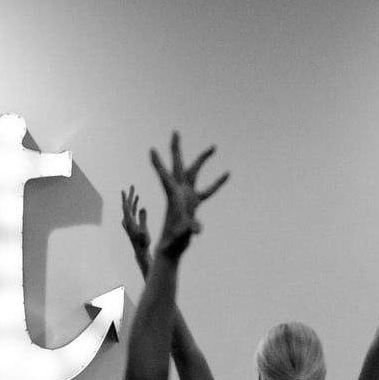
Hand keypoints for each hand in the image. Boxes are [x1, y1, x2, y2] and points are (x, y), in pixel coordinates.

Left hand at [119, 186, 151, 269]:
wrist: (141, 250)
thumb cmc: (143, 243)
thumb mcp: (144, 231)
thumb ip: (143, 219)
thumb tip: (143, 207)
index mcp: (128, 222)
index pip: (125, 208)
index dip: (125, 199)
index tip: (123, 191)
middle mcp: (127, 221)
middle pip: (127, 206)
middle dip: (129, 195)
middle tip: (132, 185)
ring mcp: (129, 222)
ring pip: (130, 207)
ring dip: (132, 199)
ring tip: (134, 189)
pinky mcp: (133, 223)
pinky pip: (133, 211)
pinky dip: (135, 204)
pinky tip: (138, 198)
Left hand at [145, 132, 228, 257]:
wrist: (172, 247)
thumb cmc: (172, 241)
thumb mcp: (181, 234)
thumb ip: (189, 229)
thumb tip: (199, 229)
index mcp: (172, 196)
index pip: (164, 176)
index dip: (158, 164)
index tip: (151, 150)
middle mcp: (178, 192)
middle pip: (178, 165)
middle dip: (176, 149)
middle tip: (175, 131)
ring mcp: (187, 195)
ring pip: (195, 172)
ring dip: (203, 159)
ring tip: (214, 146)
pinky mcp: (194, 203)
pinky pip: (208, 190)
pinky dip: (218, 183)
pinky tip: (227, 173)